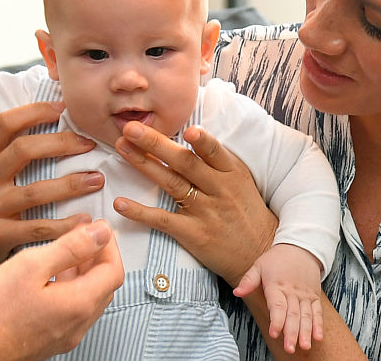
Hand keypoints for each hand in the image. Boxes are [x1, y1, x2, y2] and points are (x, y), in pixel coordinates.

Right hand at [0, 101, 104, 303]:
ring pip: (35, 190)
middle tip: (89, 144)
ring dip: (72, 184)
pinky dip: (65, 224)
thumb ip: (10, 153)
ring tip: (97, 180)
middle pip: (23, 149)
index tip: (63, 109)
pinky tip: (85, 220)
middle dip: (62, 143)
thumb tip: (52, 118)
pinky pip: (38, 227)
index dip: (35, 111)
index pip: (5, 123)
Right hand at [0, 220, 123, 360]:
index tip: (97, 228)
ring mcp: (64, 336)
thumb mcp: (32, 265)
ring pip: (87, 298)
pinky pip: (71, 310)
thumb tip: (100, 233)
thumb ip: (71, 247)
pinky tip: (48, 276)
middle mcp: (77, 325)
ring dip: (84, 273)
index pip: (113, 271)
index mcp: (79, 304)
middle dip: (98, 257)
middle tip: (84, 235)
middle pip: (104, 286)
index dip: (108, 245)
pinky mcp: (49, 340)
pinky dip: (69, 288)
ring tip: (65, 250)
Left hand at [111, 123, 276, 286]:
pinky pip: (163, 220)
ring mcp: (205, 212)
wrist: (260, 253)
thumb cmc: (246, 212)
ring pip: (171, 183)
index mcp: (232, 172)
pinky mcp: (194, 234)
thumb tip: (189, 132)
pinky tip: (120, 203)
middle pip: (184, 163)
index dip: (202, 141)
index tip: (187, 128)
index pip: (214, 152)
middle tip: (131, 128)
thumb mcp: (241, 181)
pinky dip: (140, 212)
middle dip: (156, 143)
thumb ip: (217, 160)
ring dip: (143, 164)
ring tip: (122, 148)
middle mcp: (219, 189)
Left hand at [234, 243, 324, 353]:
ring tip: (304, 346)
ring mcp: (304, 295)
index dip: (276, 320)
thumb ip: (248, 281)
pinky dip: (318, 325)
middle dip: (291, 333)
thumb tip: (237, 293)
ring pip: (306, 316)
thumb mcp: (259, 265)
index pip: (278, 305)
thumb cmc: (276, 259)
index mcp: (277, 285)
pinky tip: (318, 337)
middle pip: (293, 315)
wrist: (300, 247)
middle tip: (289, 348)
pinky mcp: (314, 297)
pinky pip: (317, 312)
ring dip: (305, 332)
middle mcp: (292, 292)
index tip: (274, 333)